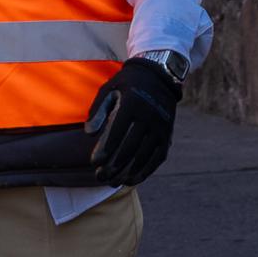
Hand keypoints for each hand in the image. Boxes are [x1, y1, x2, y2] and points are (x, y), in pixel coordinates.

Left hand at [85, 55, 182, 185]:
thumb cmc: (128, 84)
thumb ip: (98, 111)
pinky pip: (158, 157)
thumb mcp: (110, 89)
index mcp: (133, 103)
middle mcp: (150, 115)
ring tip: (113, 182)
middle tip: (100, 177)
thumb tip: (89, 134)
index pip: (118, 131)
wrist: (160, 75)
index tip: (95, 162)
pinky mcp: (168, 134)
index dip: (106, 149)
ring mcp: (161, 125)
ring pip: (145, 155)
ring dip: (129, 171)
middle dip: (115, 165)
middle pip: (131, 146)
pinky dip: (146, 171)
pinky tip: (132, 180)